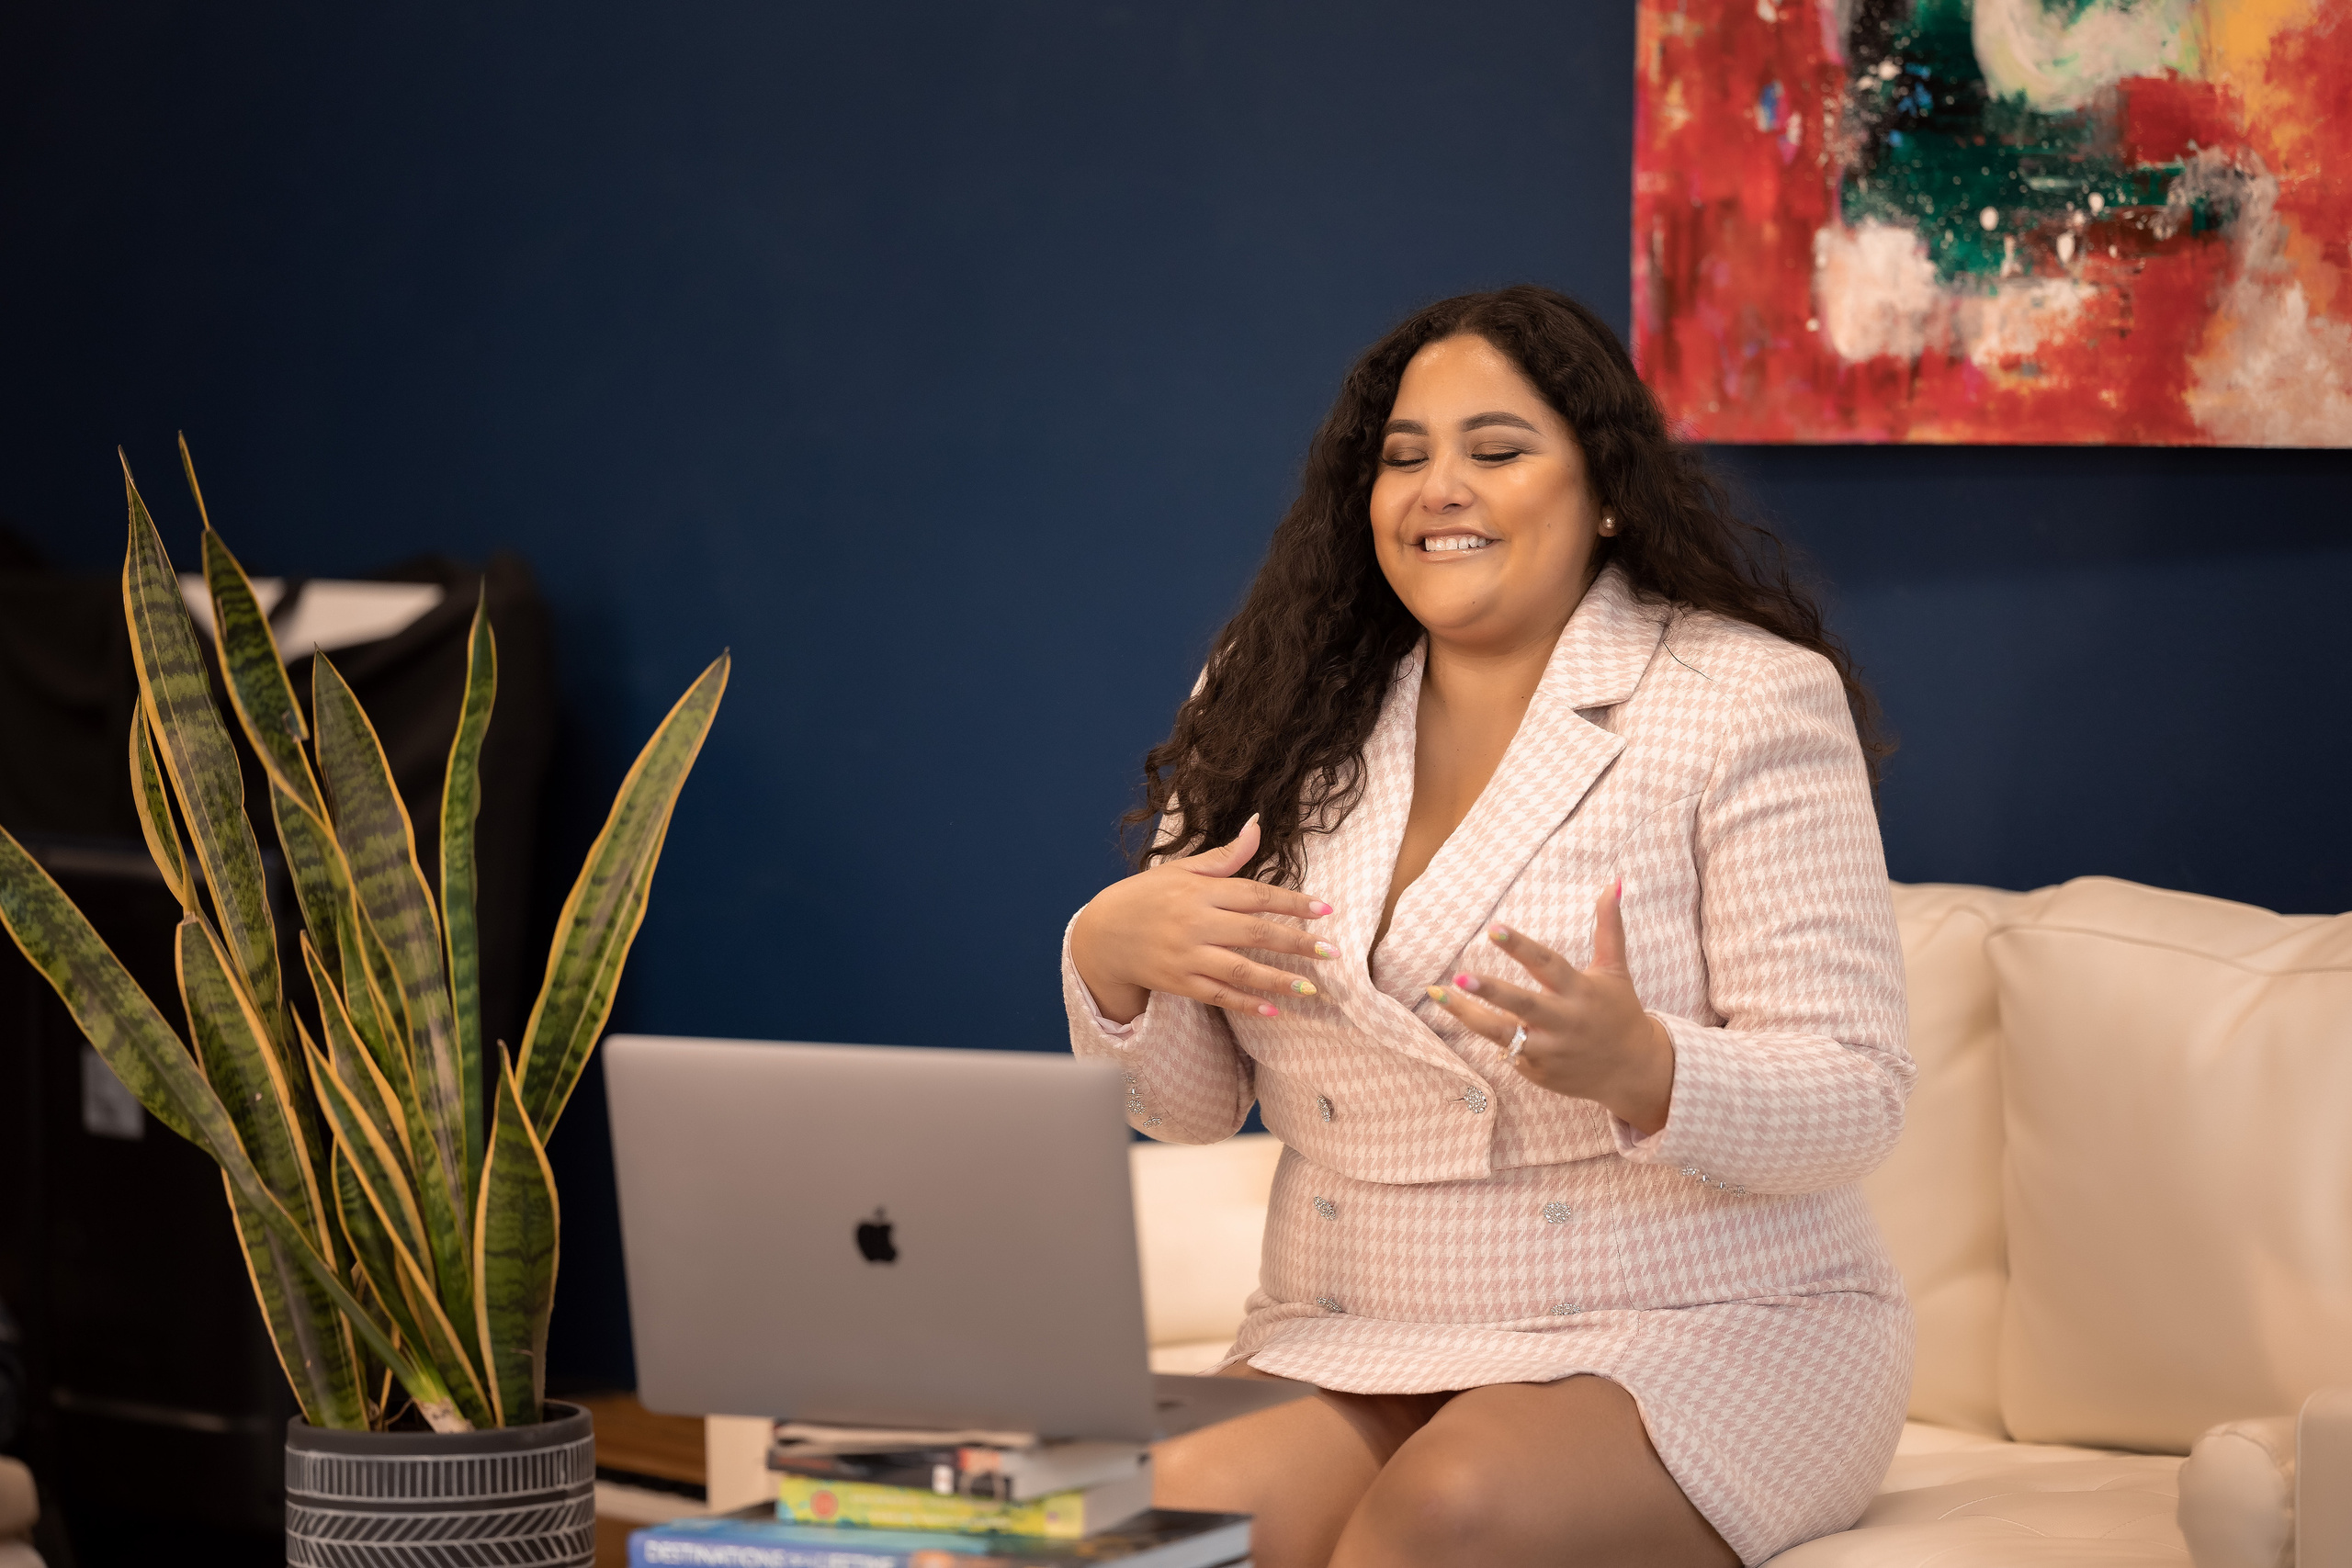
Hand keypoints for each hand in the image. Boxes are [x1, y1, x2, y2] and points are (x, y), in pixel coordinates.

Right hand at [1069, 815, 1335, 1024]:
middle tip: (1333, 952)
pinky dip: (1245, 1004)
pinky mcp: (1178, 982)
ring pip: (1239, 969)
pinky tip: (1274, 1009)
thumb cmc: (1147, 895)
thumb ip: (1225, 855)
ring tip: (1313, 987)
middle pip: (1255, 933)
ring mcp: (1185, 956)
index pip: (1255, 895)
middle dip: (1297, 943)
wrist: (1101, 934)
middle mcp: (1194, 923)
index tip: (1326, 910)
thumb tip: (1258, 824)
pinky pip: (1217, 995)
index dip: (1292, 902)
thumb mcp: (1181, 868)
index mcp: (1199, 890)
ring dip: (1279, 980)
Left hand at [1425, 879, 1675, 1134]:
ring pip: (1503, 1033)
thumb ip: (1609, 927)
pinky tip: (1475, 1019)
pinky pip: (1509, 1053)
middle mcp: (1564, 1021)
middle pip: (1522, 1004)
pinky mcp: (1539, 1072)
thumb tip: (1612, 882)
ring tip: (1437, 994)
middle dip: (1490, 990)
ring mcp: (1550, 1050)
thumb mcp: (1614, 970)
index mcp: (1580, 991)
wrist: (1634, 1071)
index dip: (1520, 946)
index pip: (1547, 964)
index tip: (1493, 928)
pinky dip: (1495, 1037)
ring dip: (1468, 1015)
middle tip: (1458, 976)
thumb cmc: (1619, 1011)